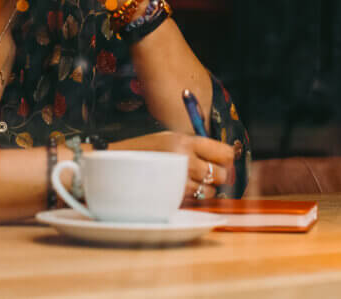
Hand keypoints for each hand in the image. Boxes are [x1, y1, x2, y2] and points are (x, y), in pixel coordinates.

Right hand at [110, 131, 234, 202]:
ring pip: (210, 191)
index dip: (227, 159)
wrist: (113, 165)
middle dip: (218, 176)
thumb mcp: (169, 139)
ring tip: (191, 182)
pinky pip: (194, 201)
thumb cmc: (144, 151)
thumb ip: (195, 147)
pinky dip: (192, 198)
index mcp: (185, 141)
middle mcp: (184, 159)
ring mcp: (177, 179)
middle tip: (208, 174)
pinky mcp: (170, 197)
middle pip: (221, 174)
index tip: (223, 161)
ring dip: (206, 190)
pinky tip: (179, 189)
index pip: (225, 152)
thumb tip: (225, 158)